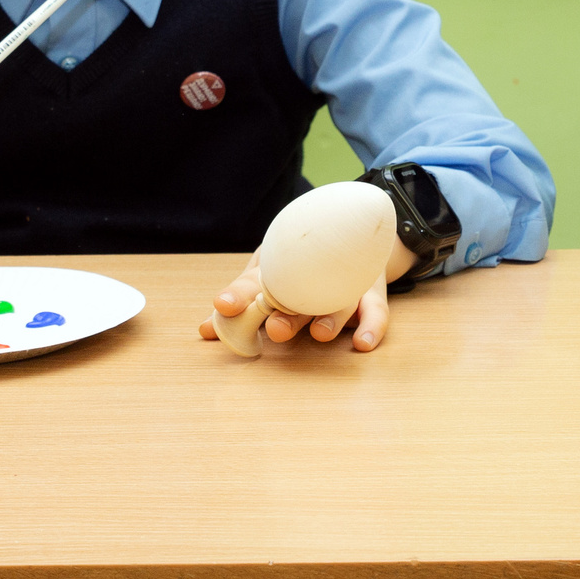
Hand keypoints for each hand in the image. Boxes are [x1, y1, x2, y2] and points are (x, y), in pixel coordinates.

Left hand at [201, 256, 392, 352]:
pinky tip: (363, 343)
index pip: (256, 280)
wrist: (353, 234)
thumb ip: (240, 304)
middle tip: (276, 328)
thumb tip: (203, 331)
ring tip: (320, 334)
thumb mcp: (267, 275)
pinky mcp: (370, 293)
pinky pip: (376, 310)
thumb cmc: (300, 264)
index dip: (239, 294)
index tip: (223, 306)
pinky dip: (372, 326)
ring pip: (339, 301)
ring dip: (330, 317)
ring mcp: (344, 283)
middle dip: (288, 312)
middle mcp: (313, 276)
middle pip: (301, 293)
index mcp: (282, 269)